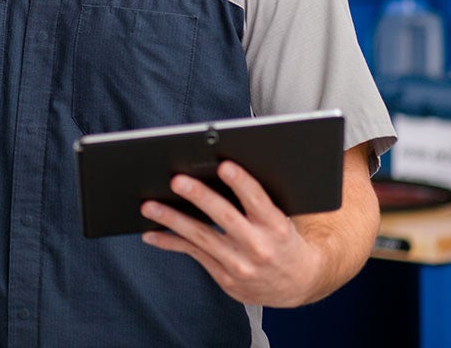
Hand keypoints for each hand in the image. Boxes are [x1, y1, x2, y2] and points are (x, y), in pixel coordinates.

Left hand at [139, 161, 325, 307]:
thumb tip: (220, 170)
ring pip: (200, 238)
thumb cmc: (285, 240)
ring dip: (172, 220)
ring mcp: (240, 265)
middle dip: (200, 197)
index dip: (240, 182)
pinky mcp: (225, 278)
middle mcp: (258, 247)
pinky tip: (151, 233)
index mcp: (276, 226)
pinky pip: (193, 255)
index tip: (223, 166)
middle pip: (224, 217)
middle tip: (177, 180)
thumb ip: (256, 200)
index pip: (258, 200)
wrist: (301, 283)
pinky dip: (170, 243)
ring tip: (149, 206)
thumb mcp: (282, 218)